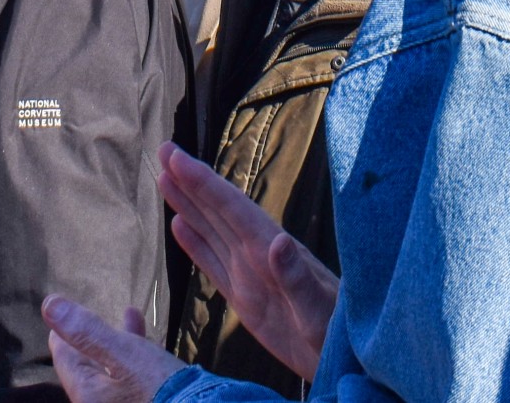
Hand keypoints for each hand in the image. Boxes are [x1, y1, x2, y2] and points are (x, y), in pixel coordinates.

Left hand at [43, 297, 179, 402]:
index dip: (63, 334)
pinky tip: (150, 338)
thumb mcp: (123, 354)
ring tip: (131, 314)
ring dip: (120, 342)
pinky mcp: (147, 402)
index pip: (65, 361)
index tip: (61, 314)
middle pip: (89, 368)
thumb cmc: (160, 388)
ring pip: (114, 371)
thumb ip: (86, 331)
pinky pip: (134, 380)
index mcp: (88, 396)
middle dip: (93, 337)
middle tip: (91, 313)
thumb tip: (49, 305)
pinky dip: (137, 357)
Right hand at [160, 143, 336, 380]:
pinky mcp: (246, 298)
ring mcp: (250, 275)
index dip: (204, 182)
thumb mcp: (317, 311)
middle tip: (164, 149)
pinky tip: (179, 226)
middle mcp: (258, 255)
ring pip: (211, 231)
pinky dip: (194, 243)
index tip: (177, 157)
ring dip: (188, 204)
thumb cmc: (337, 335)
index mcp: (272, 252)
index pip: (232, 208)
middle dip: (191, 181)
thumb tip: (278, 240)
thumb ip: (297, 278)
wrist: (345, 359)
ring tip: (165, 178)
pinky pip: (213, 263)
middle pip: (218, 210)